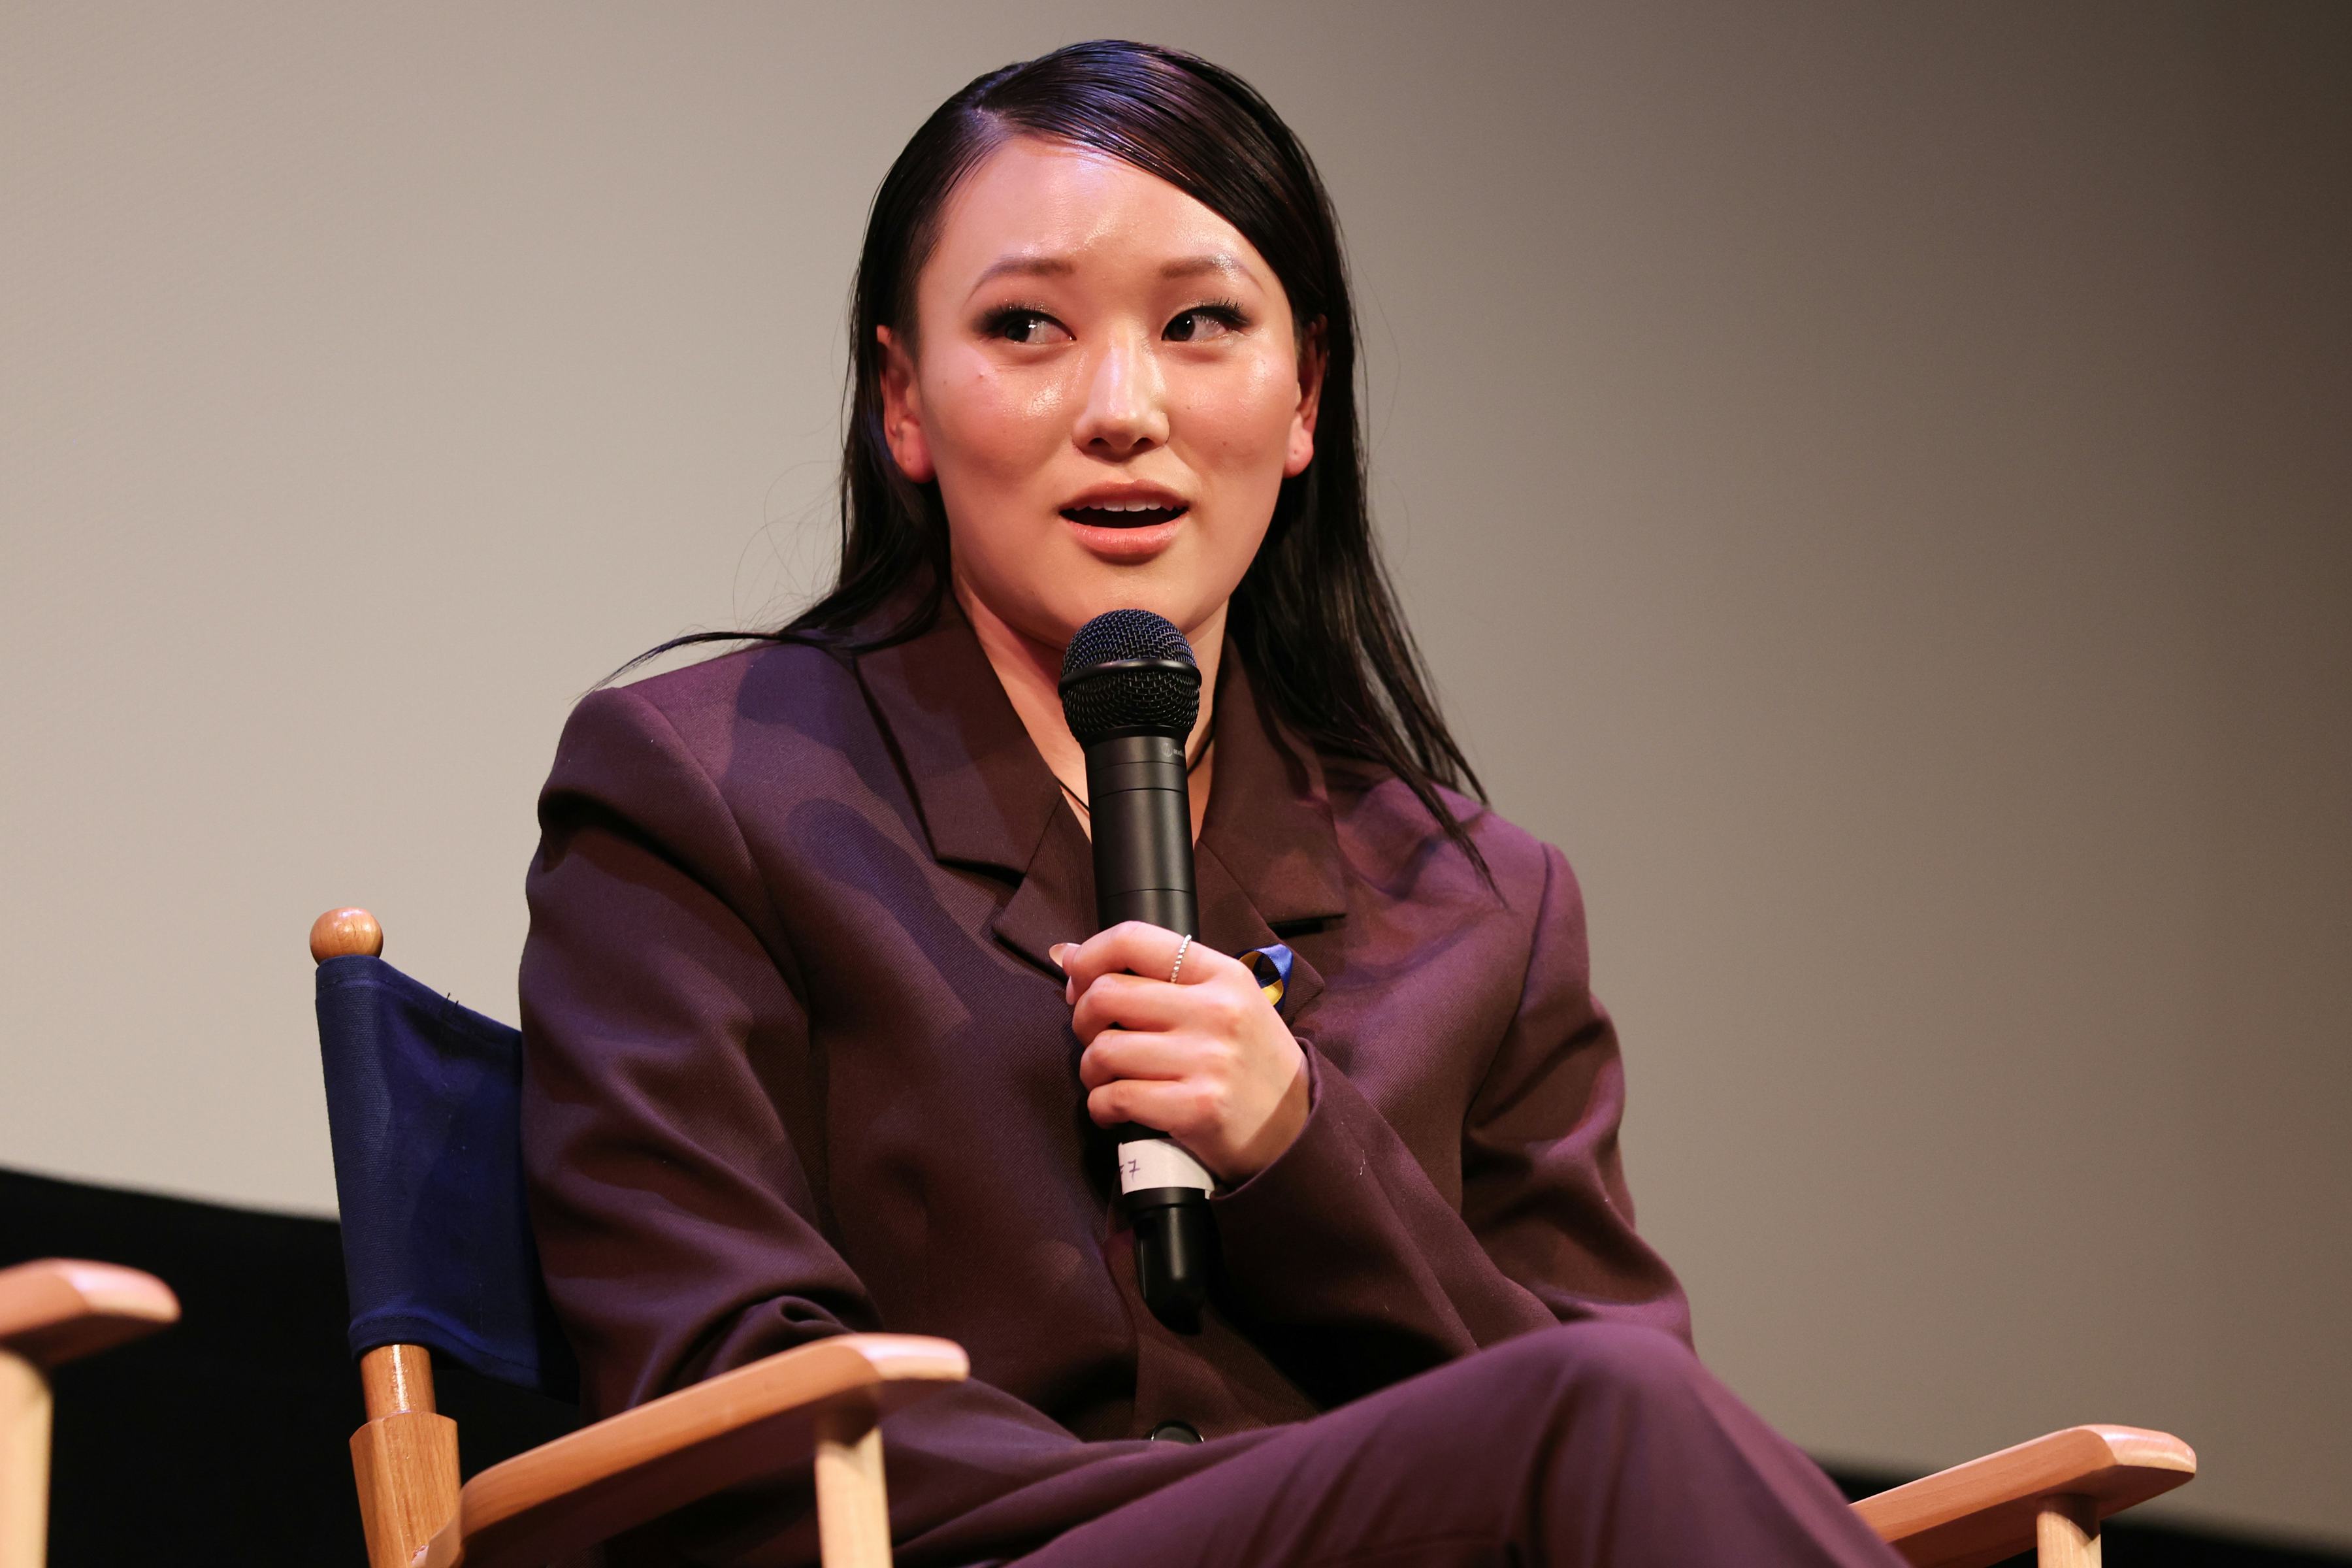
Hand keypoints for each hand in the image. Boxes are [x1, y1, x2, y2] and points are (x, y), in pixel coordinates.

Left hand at [1052, 922, 1309, 1184]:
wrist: (1297, 1127)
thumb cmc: (1249, 1061)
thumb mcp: (1226, 1001)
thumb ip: (1158, 977)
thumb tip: (1067, 955)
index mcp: (1222, 974)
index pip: (1133, 938)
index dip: (1089, 956)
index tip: (1079, 980)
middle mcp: (1216, 1010)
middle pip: (1106, 995)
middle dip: (1083, 1019)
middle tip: (1096, 1037)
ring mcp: (1207, 1060)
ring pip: (1103, 1050)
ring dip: (1091, 1070)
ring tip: (1109, 1079)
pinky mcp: (1196, 1108)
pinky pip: (1115, 1098)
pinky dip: (1101, 1107)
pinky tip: (1115, 1110)